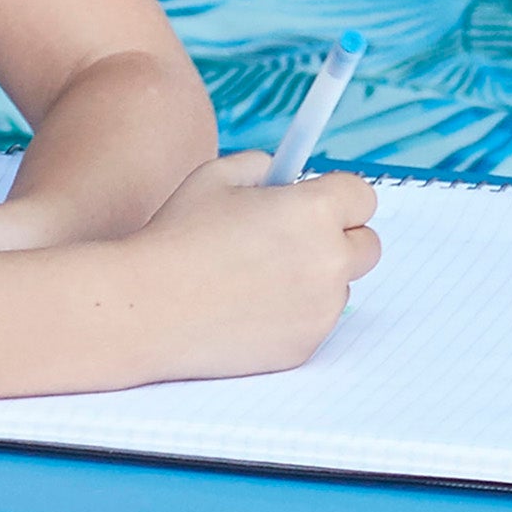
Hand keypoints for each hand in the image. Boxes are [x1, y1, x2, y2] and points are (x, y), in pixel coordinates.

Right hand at [133, 151, 382, 376]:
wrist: (144, 309)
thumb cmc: (175, 238)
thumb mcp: (214, 176)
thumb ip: (261, 165)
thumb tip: (283, 172)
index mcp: (314, 211)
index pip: (361, 196)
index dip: (335, 195)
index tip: (316, 200)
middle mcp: (329, 261)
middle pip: (367, 245)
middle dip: (339, 237)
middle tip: (294, 237)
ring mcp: (321, 310)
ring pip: (339, 286)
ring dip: (315, 278)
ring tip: (256, 276)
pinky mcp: (305, 347)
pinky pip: (315, 322)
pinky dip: (294, 314)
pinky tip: (247, 307)